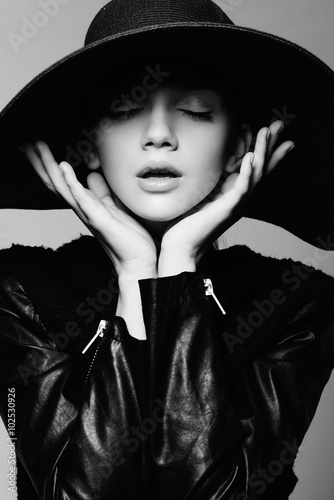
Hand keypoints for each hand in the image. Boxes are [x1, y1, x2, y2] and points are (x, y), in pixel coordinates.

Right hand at [22, 141, 157, 278]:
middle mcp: (82, 209)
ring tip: (39, 148)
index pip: (62, 182)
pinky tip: (62, 167)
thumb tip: (92, 176)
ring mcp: (87, 213)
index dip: (49, 165)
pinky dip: (70, 182)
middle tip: (28, 144)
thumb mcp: (114, 207)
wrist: (138, 261)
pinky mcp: (97, 218)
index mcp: (86, 205)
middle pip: (55, 183)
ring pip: (62, 188)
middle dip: (41, 163)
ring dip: (50, 167)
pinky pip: (80, 198)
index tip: (38, 148)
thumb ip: (102, 193)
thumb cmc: (128, 239)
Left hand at [159, 121, 293, 273]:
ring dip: (262, 151)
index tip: (273, 133)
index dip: (266, 152)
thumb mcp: (199, 195)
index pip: (255, 170)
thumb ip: (206, 181)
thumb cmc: (186, 224)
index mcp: (234, 196)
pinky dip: (248, 172)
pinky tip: (252, 157)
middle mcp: (240, 200)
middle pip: (262, 169)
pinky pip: (243, 188)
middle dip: (271, 146)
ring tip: (266, 131)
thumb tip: (202, 165)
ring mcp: (236, 205)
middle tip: (279, 125)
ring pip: (256, 175)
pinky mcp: (228, 210)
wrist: (181, 247)